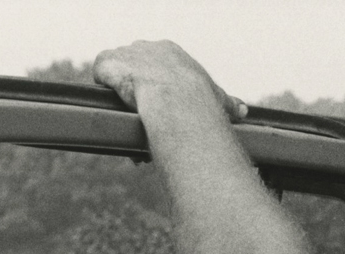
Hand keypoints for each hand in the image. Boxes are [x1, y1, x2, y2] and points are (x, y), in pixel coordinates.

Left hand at [94, 40, 246, 119]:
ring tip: (130, 114)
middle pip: (136, 68)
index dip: (157, 87)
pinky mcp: (108, 61)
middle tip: (145, 115)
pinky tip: (114, 104)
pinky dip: (106, 88)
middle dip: (138, 90)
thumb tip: (242, 110)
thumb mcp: (217, 99)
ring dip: (121, 92)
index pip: (158, 68)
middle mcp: (147, 47)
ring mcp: (126, 52)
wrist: (175, 99)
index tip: (160, 106)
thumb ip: (226, 102)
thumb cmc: (199, 101)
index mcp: (171, 52)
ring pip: (119, 73)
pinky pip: (101, 74)